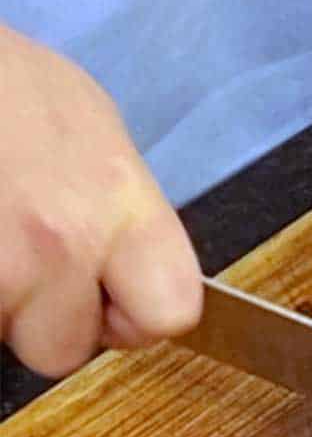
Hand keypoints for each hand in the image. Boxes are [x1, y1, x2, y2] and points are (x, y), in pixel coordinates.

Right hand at [0, 25, 201, 376]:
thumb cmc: (11, 87)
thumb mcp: (99, 136)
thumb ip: (130, 220)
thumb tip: (138, 274)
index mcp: (122, 204)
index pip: (170, 314)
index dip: (137, 319)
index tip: (112, 298)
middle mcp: (63, 239)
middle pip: (64, 349)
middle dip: (46, 319)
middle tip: (28, 258)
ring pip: (6, 334)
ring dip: (2, 298)